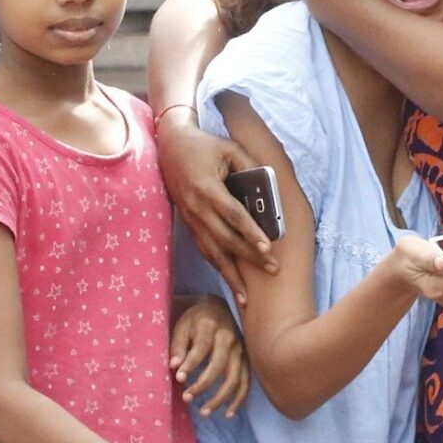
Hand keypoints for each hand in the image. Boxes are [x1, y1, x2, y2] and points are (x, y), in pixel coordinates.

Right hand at [156, 110, 275, 302]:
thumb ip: (252, 167)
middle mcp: (196, 207)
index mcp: (206, 188)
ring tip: (246, 296)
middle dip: (248, 257)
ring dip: (230, 274)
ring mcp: (189, 218)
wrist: (170, 146)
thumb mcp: (231, 149)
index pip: (232, 215)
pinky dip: (218, 267)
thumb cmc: (205, 146)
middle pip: (224, 239)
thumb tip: (271, 190)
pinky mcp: (188, 224)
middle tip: (273, 269)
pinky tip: (231, 282)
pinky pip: (205, 249)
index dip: (250, 232)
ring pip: (211, 252)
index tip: (268, 247)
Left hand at [171, 296, 251, 417]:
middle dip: (203, 384)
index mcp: (211, 326)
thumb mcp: (182, 326)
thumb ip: (178, 345)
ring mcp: (242, 350)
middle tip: (186, 398)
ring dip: (220, 397)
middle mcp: (230, 338)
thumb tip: (174, 366)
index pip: (202, 347)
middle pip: (220, 365)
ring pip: (235, 377)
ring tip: (203, 412)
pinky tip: (228, 413)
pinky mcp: (247, 360)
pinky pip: (246, 382)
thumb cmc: (195, 320)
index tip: (179, 379)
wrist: (219, 308)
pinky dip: (238, 399)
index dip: (191, 364)